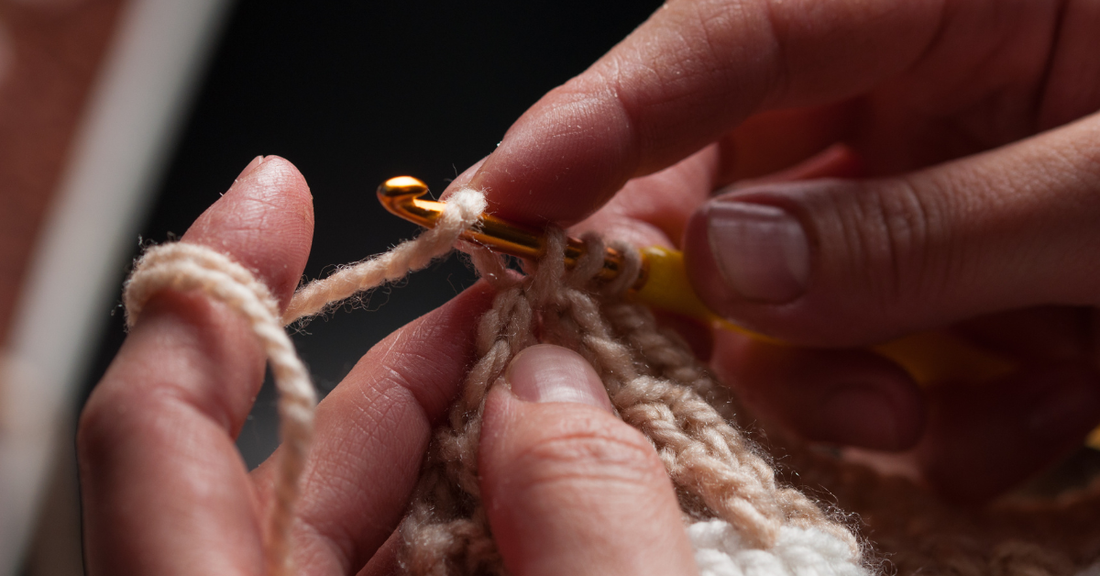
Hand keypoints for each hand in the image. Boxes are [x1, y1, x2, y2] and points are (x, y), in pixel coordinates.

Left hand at [78, 157, 698, 574]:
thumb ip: (585, 532)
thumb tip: (555, 393)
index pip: (152, 442)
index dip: (212, 294)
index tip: (278, 194)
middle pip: (291, 464)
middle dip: (414, 369)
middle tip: (529, 318)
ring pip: (364, 522)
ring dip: (472, 450)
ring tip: (582, 406)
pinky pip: (416, 574)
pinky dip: (491, 524)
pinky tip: (574, 499)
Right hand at [445, 0, 1099, 500]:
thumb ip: (927, 228)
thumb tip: (726, 270)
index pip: (724, 33)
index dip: (600, 115)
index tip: (504, 196)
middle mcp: (915, 77)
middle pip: (730, 176)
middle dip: (718, 292)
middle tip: (725, 374)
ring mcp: (935, 178)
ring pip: (800, 283)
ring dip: (839, 373)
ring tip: (929, 421)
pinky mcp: (971, 264)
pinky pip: (893, 338)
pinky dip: (939, 400)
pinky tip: (1022, 412)